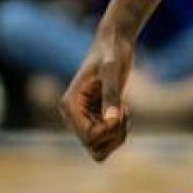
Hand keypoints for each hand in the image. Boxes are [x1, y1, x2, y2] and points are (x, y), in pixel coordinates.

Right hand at [61, 32, 134, 161]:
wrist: (113, 43)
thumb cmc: (111, 52)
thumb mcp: (112, 70)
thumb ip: (111, 94)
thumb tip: (112, 120)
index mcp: (69, 104)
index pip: (88, 137)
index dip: (109, 131)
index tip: (121, 112)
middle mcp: (72, 115)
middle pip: (93, 147)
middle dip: (114, 135)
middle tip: (123, 112)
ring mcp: (82, 119)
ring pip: (99, 150)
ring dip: (117, 137)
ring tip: (124, 112)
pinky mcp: (93, 119)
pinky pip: (105, 142)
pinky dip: (118, 133)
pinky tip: (123, 111)